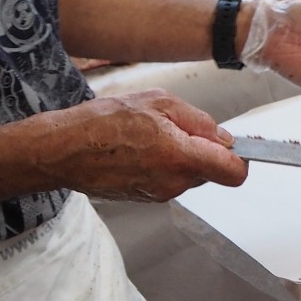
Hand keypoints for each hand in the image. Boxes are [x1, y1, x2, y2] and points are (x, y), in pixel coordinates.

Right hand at [40, 91, 246, 200]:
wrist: (60, 151)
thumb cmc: (101, 123)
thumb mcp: (157, 102)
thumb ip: (197, 120)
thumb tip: (222, 136)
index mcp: (182, 157)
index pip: (235, 172)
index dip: (241, 158)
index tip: (237, 146)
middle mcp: (175, 182)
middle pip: (212, 170)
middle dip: (202, 150)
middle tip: (174, 128)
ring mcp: (160, 194)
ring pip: (189, 174)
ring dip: (180, 155)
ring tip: (148, 136)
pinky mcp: (146, 198)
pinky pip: (169, 180)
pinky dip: (163, 165)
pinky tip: (137, 150)